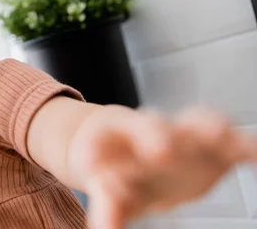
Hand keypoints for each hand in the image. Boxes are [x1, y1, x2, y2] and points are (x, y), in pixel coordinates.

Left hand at [68, 106, 256, 228]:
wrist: (140, 150)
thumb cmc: (117, 169)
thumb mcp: (109, 191)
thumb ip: (109, 207)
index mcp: (114, 138)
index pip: (100, 138)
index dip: (95, 149)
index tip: (88, 161)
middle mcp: (149, 130)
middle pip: (149, 124)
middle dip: (154, 134)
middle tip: (157, 149)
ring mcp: (183, 133)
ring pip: (195, 121)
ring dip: (207, 125)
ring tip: (218, 133)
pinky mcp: (214, 146)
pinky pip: (234, 142)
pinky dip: (247, 146)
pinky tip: (256, 155)